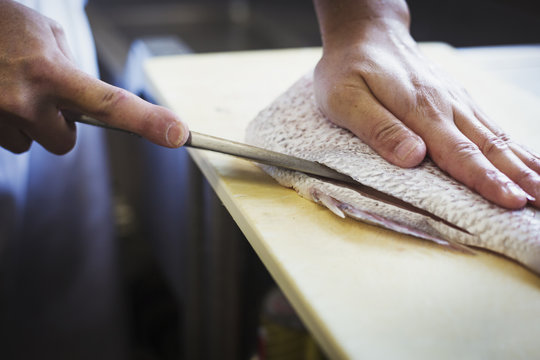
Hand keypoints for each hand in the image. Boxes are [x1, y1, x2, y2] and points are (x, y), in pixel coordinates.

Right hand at [0, 0, 187, 154]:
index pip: (110, 104)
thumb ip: (73, 70)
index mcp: (51, 72)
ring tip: (11, 89)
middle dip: (61, 126)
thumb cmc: (2, 25)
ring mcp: (0, 117)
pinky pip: (9, 141)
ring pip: (31, 143)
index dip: (147, 122)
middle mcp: (26, 101)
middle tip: (45, 97)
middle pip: (65, 143)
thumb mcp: (45, 35)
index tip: (178, 135)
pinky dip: (7, 124)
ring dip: (30, 124)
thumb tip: (89, 101)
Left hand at [313, 1, 539, 208]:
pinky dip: (514, 145)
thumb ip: (378, 128)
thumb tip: (412, 158)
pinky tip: (528, 161)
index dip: (485, 179)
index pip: (459, 152)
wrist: (366, 34)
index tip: (512, 201)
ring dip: (524, 164)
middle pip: (489, 147)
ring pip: (497, 136)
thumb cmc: (349, 69)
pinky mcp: (457, 98)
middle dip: (519, 178)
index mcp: (419, 109)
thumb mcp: (346, 100)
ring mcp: (455, 100)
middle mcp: (446, 105)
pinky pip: (491, 124)